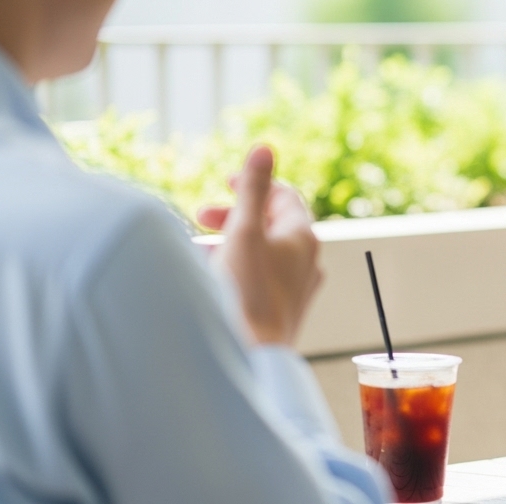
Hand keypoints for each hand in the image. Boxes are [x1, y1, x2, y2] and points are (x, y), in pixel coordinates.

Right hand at [197, 146, 322, 345]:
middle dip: (235, 214)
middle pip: (272, 224)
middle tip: (199, 217)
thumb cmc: (245, 294)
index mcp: (303, 238)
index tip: (223, 183)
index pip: (283, 196)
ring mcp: (297, 289)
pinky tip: (209, 278)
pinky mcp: (283, 311)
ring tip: (198, 249)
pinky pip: (260, 279)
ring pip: (263, 253)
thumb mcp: (243, 232)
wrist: (250, 358)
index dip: (253, 184)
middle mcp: (307, 262)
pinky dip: (235, 268)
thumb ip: (252, 190)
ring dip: (230, 243)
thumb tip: (265, 147)